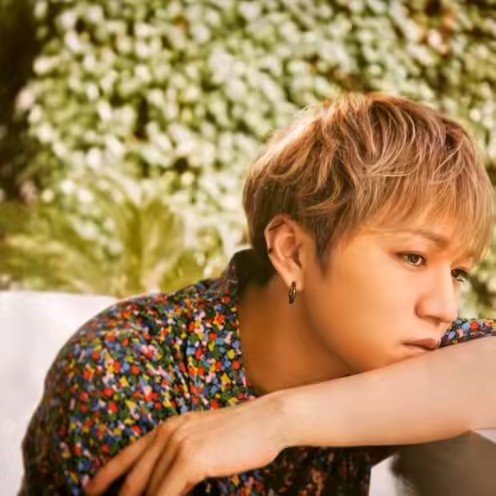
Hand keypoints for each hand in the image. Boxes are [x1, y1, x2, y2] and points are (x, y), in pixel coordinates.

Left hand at [84, 393, 287, 495]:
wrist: (266, 420)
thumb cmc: (239, 433)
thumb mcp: (202, 441)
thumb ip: (180, 460)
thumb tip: (165, 487)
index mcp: (167, 427)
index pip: (126, 456)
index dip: (104, 477)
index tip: (89, 492)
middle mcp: (166, 434)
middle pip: (132, 481)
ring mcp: (177, 445)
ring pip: (149, 492)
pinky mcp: (191, 458)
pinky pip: (167, 495)